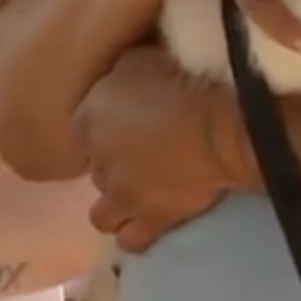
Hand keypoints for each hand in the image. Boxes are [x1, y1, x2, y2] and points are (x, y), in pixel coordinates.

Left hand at [77, 46, 247, 253]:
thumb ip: (119, 74)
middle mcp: (98, 159)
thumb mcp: (141, 60)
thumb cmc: (185, 82)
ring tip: (139, 199)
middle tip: (143, 161)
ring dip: (116, 208)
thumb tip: (117, 79)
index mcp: (89, 117)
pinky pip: (130, 241)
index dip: (102, 133)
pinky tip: (148, 224)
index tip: (125, 130)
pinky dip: (135, 235)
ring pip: (102, 215)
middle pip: (97, 171)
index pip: (81, 131)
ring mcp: (121, 195)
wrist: (220, 126)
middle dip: (114, 169)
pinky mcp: (150, 221)